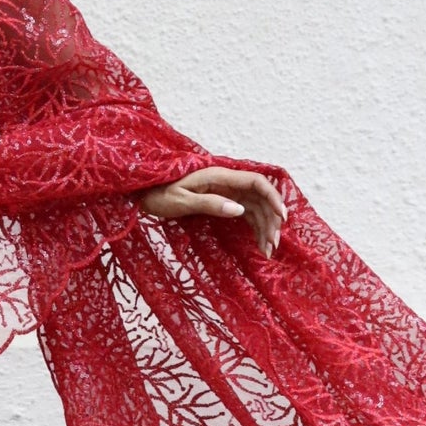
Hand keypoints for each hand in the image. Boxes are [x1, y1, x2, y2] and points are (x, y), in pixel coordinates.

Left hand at [137, 167, 286, 255]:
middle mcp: (227, 181)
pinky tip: (259, 244)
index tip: (282, 217)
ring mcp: (226, 191)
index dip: (273, 197)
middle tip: (272, 245)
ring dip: (265, 227)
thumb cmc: (159, 194)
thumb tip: (240, 210)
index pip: (256, 181)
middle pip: (259, 197)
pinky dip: (254, 228)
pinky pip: (245, 213)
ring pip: (255, 207)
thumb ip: (210, 204)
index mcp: (219, 175)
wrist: (143, 192)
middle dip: (270, 220)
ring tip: (268, 250)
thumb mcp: (182, 201)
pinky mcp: (222, 202)